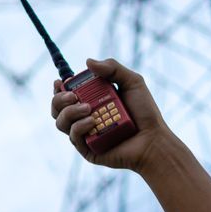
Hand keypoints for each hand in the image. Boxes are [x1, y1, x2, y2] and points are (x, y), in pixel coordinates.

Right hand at [49, 57, 172, 172]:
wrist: (153, 139)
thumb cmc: (145, 112)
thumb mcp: (132, 82)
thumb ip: (113, 69)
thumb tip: (87, 62)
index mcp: (91, 101)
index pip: (66, 94)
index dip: (58, 88)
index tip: (59, 82)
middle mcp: (84, 117)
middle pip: (57, 108)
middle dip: (59, 99)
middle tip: (72, 96)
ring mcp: (85, 134)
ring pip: (61, 122)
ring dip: (70, 112)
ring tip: (88, 109)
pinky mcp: (87, 149)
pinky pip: (73, 136)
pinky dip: (79, 126)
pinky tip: (91, 122)